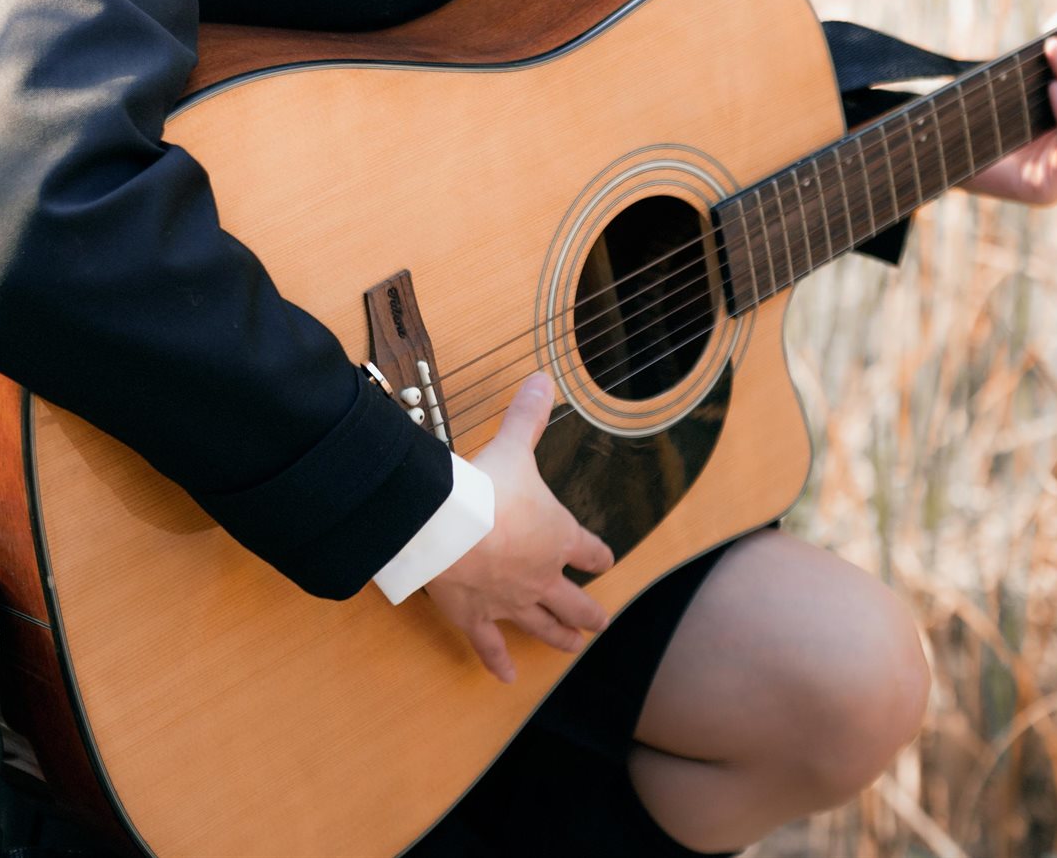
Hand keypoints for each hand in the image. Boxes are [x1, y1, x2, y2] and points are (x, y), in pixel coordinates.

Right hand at [422, 374, 614, 682]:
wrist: (450, 527)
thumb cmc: (487, 488)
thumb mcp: (513, 446)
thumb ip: (528, 415)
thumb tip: (543, 378)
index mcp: (558, 537)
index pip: (589, 549)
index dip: (599, 554)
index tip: (607, 560)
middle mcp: (542, 576)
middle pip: (574, 601)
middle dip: (588, 612)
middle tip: (598, 623)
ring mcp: (511, 602)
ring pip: (543, 626)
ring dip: (560, 638)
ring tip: (572, 647)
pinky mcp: (476, 617)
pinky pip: (490, 645)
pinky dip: (498, 661)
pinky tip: (507, 677)